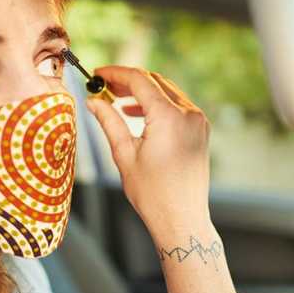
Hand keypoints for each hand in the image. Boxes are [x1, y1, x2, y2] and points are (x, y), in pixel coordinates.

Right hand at [85, 66, 210, 228]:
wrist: (182, 218)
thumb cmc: (153, 193)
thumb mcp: (124, 155)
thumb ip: (108, 122)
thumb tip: (93, 101)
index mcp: (168, 117)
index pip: (139, 80)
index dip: (115, 73)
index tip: (97, 74)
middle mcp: (188, 114)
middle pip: (155, 81)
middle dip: (128, 80)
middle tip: (104, 86)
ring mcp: (198, 121)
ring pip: (167, 91)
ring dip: (142, 92)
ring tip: (117, 101)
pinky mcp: (200, 130)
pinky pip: (177, 106)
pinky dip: (157, 104)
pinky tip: (138, 115)